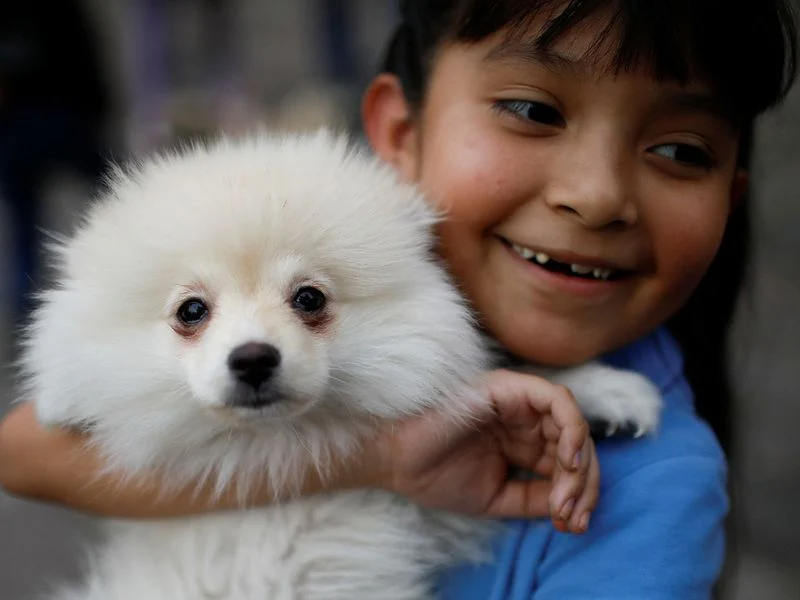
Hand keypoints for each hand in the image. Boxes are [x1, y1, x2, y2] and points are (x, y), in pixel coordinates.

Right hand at [368, 369, 598, 533]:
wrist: (398, 461)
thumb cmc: (438, 475)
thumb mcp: (498, 497)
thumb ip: (536, 497)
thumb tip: (573, 505)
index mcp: (522, 440)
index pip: (567, 462)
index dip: (580, 494)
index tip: (573, 526)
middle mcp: (525, 418)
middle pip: (578, 445)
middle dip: (583, 484)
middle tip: (569, 516)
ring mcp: (518, 400)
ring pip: (574, 425)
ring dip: (579, 464)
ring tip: (564, 498)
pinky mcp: (509, 386)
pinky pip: (558, 400)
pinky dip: (572, 429)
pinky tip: (566, 461)